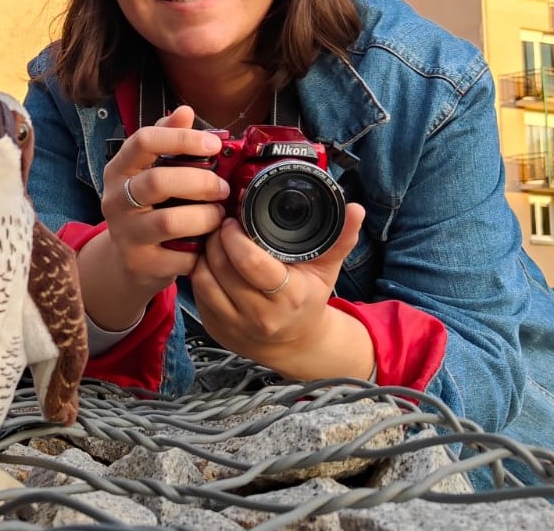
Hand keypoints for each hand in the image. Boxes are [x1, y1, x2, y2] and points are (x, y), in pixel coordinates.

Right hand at [78, 107, 228, 330]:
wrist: (128, 262)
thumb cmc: (148, 208)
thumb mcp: (151, 171)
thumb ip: (167, 140)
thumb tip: (185, 111)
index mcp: (119, 169)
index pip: (144, 141)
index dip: (181, 139)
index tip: (214, 145)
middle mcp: (115, 200)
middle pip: (159, 181)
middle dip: (200, 182)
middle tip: (223, 187)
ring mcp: (125, 234)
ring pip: (170, 221)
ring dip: (205, 216)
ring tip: (219, 215)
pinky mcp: (139, 264)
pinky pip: (180, 256)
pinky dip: (202, 250)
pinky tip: (209, 243)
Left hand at [191, 203, 374, 380]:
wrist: (295, 344)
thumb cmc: (308, 299)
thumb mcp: (327, 270)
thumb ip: (340, 238)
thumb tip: (356, 209)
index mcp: (287, 297)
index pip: (251, 263)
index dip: (236, 237)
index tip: (234, 220)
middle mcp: (259, 315)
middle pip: (222, 268)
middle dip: (217, 239)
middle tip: (221, 224)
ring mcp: (233, 326)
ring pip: (203, 279)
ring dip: (204, 254)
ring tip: (214, 239)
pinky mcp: (214, 329)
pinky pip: (197, 294)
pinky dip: (199, 272)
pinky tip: (209, 260)